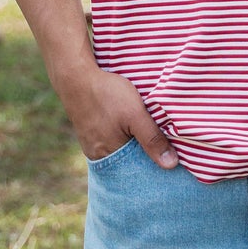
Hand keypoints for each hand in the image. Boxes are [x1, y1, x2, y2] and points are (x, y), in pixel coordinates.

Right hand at [57, 65, 177, 168]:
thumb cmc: (106, 94)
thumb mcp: (135, 114)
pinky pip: (110, 140)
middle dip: (143, 157)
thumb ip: (152, 139)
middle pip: (126, 163)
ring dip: (132, 145)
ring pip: (118, 150)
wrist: (76, 76)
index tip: (170, 163)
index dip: (152, 167)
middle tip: (163, 148)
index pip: (135, 172)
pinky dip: (122, 136)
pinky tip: (129, 127)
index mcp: (108, 156)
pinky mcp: (89, 130)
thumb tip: (171, 165)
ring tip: (148, 136)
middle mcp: (97, 154)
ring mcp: (91, 142)